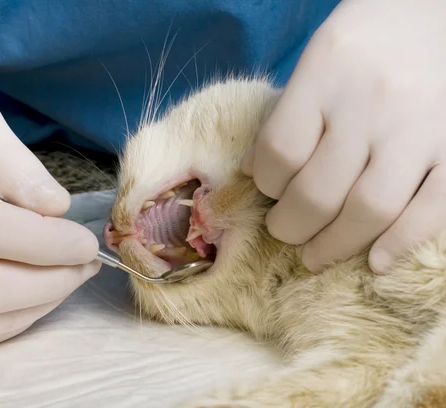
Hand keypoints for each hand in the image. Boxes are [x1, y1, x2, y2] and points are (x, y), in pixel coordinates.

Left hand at [241, 0, 445, 273]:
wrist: (435, 12)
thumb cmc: (364, 41)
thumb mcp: (313, 63)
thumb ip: (285, 116)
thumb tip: (254, 172)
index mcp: (328, 72)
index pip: (281, 152)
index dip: (265, 184)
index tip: (266, 190)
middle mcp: (375, 102)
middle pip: (319, 192)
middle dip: (290, 226)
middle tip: (283, 232)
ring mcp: (421, 127)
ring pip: (370, 210)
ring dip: (335, 244)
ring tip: (314, 255)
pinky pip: (432, 210)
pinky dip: (401, 244)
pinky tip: (375, 262)